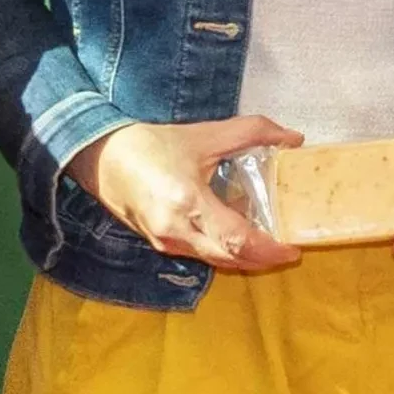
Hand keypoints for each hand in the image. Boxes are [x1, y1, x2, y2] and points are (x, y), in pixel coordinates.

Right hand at [74, 113, 303, 270]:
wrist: (100, 157)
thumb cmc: (150, 145)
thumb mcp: (204, 135)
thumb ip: (252, 133)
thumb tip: (292, 138)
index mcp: (187, 203)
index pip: (237, 240)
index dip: (269, 249)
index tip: (294, 248)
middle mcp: (175, 231)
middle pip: (230, 259)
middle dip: (262, 258)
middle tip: (287, 248)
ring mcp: (165, 242)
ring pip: (216, 260)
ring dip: (244, 256)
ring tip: (269, 242)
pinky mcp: (160, 245)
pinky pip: (201, 254)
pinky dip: (224, 249)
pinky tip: (237, 235)